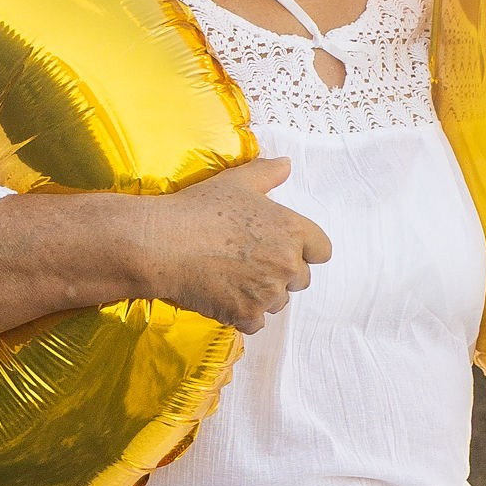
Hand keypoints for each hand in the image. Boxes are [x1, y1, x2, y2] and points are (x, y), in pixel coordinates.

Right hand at [0, 158, 329, 339]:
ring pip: (277, 302)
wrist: (162, 244)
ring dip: (261, 295)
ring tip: (231, 277)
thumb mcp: (237, 182)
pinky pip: (256, 322)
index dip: (304, 250)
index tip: (282, 248)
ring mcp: (268, 293)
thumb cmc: (199, 208)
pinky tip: (221, 296)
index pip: (322, 251)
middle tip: (249, 263)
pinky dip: (242, 314)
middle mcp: (287, 264)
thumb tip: (287, 163)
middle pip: (301, 279)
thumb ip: (268, 173)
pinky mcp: (247, 316)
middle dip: (280, 274)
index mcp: (292, 230)